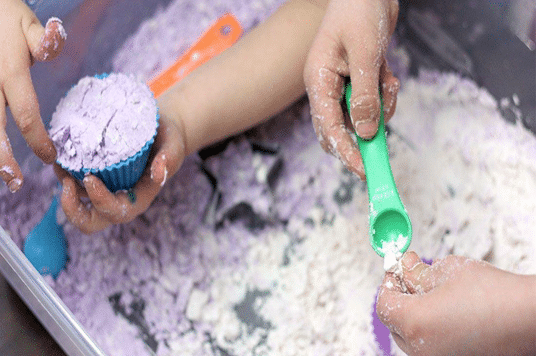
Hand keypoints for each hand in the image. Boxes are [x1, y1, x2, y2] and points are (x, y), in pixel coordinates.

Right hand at [0, 0, 65, 191]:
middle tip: (15, 183)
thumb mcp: (27, 23)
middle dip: (3, 158)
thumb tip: (58, 33)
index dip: (38, 139)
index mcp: (8, 72)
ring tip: (0, 175)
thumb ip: (44, 39)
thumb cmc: (4, 16)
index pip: (26, 113)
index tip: (51, 157)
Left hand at [55, 113, 184, 233]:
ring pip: (77, 206)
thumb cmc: (169, 141)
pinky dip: (64, 173)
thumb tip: (159, 170)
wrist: (161, 131)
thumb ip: (169, 158)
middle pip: (90, 222)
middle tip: (67, 184)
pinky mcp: (94, 179)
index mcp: (138, 200)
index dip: (100, 200)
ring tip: (60, 164)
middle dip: (73, 211)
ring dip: (63, 189)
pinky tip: (62, 154)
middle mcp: (119, 201)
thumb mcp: (174, 147)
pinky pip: (73, 185)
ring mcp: (104, 192)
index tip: (90, 178)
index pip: (116, 211)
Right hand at [304, 0, 399, 178]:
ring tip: (387, 80)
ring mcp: (344, 84)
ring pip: (363, 115)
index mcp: (319, 80)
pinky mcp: (361, 81)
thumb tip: (365, 133)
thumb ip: (365, 95)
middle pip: (340, 128)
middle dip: (361, 138)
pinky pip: (375, 101)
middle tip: (377, 156)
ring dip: (381, 107)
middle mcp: (328, 86)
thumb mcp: (364, 54)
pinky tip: (388, 74)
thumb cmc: (359, 11)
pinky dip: (387, 94)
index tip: (362, 170)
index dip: (344, 150)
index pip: (327, 126)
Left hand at [376, 251, 535, 355]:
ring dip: (417, 316)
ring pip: (413, 338)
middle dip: (402, 299)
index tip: (397, 270)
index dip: (389, 282)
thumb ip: (417, 272)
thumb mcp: (447, 271)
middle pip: (395, 323)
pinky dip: (434, 331)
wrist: (532, 319)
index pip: (384, 304)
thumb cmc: (495, 295)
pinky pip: (432, 347)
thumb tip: (403, 268)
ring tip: (438, 296)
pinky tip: (451, 315)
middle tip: (414, 279)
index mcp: (414, 323)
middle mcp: (422, 350)